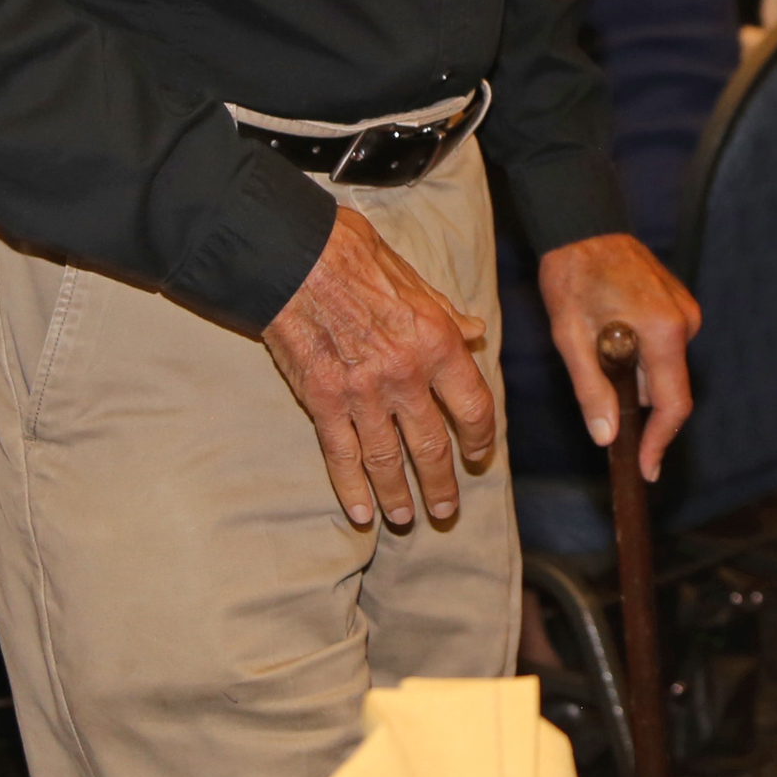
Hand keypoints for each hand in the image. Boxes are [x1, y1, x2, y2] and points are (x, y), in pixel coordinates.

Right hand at [263, 206, 493, 528]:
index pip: (473, 407)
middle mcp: (405, 375)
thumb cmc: (358, 259)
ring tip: (405, 518)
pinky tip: (361, 512)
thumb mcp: (417, 281)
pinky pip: (341, 455)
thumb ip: (447, 314)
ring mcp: (362, 393)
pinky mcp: (322, 401)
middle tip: (445, 510)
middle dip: (441, 484)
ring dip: (399, 494)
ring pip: (387, 460)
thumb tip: (476, 330)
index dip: (480, 438)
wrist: (296, 259)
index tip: (478, 456)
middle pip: (432, 445)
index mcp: (437, 343)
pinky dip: (351, 487)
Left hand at [538, 231, 700, 478]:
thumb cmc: (573, 279)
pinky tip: (611, 332)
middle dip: (635, 401)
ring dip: (633, 374)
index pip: (672, 404)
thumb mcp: (570, 338)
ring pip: (663, 368)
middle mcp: (684, 323)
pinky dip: (640, 354)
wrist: (584, 227)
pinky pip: (664, 347)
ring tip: (596, 344)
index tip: (646, 470)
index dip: (660, 442)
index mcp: (662, 332)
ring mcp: (686, 312)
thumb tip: (606, 437)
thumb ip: (592, 390)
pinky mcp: (680, 304)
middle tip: (595, 389)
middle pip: (667, 388)